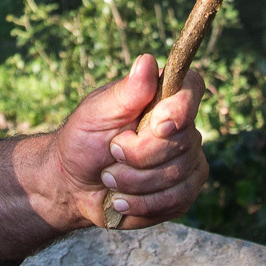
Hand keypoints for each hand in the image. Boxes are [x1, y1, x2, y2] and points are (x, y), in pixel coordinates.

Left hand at [49, 53, 208, 230]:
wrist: (73, 184)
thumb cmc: (83, 139)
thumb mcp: (96, 112)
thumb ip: (126, 92)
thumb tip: (147, 61)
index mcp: (162, 98)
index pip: (192, 89)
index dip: (181, 108)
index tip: (157, 124)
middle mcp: (182, 128)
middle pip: (182, 141)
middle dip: (137, 155)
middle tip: (111, 153)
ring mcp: (188, 161)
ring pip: (177, 176)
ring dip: (134, 182)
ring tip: (110, 178)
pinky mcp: (184, 193)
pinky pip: (175, 201)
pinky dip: (141, 204)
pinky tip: (121, 200)